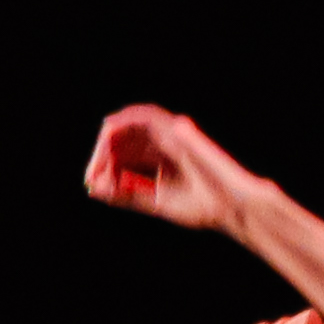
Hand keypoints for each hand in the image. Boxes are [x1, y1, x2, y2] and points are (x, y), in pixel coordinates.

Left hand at [82, 104, 258, 232]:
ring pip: (131, 123)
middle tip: (91, 177)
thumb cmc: (202, 207)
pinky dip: (125, 121)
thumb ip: (127, 194)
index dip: (104, 166)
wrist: (232, 206)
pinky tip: (108, 135)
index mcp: (161, 160)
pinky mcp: (178, 129)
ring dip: (109, 141)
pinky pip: (146, 115)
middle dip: (102, 156)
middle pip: (124, 139)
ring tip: (98, 163)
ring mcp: (173, 133)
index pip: (124, 154)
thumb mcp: (156, 202)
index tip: (91, 185)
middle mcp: (165, 143)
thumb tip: (94, 188)